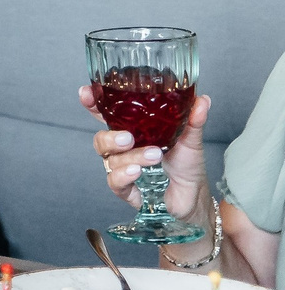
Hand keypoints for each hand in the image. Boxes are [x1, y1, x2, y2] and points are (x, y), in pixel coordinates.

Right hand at [84, 83, 210, 216]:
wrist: (194, 196)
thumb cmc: (187, 165)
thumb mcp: (190, 140)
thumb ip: (193, 120)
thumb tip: (202, 100)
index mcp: (133, 131)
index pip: (105, 115)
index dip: (92, 104)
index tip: (86, 94)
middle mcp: (123, 149)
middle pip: (101, 139)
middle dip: (110, 137)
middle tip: (128, 138)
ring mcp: (122, 169)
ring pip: (111, 160)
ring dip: (131, 157)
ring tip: (154, 156)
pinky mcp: (126, 189)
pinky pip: (114, 181)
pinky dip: (124, 175)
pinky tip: (136, 172)